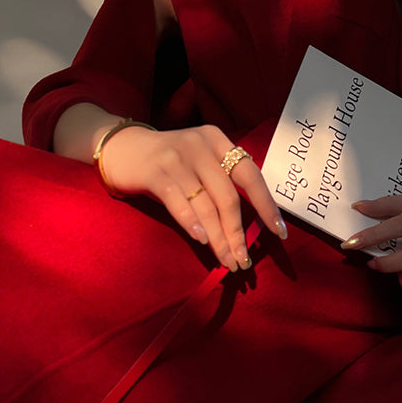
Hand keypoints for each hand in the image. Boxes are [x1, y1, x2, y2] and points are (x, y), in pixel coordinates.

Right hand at [102, 123, 286, 271]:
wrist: (121, 148)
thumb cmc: (169, 163)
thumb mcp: (200, 162)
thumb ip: (222, 184)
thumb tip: (247, 228)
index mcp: (219, 142)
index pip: (251, 176)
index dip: (267, 206)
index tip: (279, 233)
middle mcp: (201, 146)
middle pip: (228, 197)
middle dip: (237, 233)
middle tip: (242, 260)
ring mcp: (177, 158)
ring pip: (206, 205)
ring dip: (218, 237)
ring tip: (226, 260)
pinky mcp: (155, 172)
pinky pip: (179, 202)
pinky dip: (192, 223)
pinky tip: (201, 240)